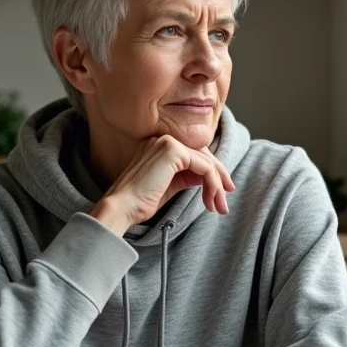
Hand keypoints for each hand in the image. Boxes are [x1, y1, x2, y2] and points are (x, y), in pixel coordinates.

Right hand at [90, 135, 235, 235]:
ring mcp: (168, 142)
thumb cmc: (141, 201)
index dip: (211, 173)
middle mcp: (164, 138)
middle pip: (203, 155)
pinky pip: (204, 167)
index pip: (194, 154)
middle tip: (224, 201)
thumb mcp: (170, 185)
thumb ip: (188, 176)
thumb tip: (210, 177)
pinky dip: (212, 184)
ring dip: (217, 186)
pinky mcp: (173, 151)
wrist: (122, 207)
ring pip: (206, 162)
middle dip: (218, 178)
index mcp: (160, 145)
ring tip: (219, 206)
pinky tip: (210, 199)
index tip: (220, 193)